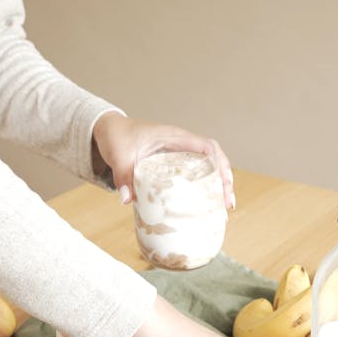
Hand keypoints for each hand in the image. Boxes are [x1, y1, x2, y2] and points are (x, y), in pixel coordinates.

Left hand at [92, 112, 234, 208]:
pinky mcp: (173, 164)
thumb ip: (122, 176)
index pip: (206, 146)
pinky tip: (206, 204)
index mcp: (174, 137)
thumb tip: (127, 200)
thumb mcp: (119, 155)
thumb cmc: (117, 137)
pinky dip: (204, 186)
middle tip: (227, 203)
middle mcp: (181, 144)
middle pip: (214, 158)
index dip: (219, 163)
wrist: (110, 130)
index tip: (224, 183)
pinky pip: (195, 172)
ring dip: (218, 184)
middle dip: (225, 179)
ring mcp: (179, 153)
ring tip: (223, 206)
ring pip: (208, 166)